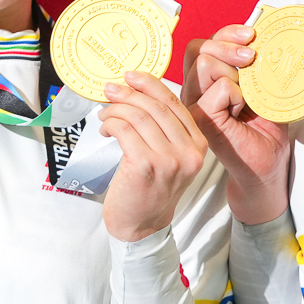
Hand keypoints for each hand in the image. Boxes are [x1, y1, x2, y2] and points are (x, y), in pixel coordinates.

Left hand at [99, 71, 209, 243]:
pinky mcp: (146, 166)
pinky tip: (105, 128)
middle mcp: (189, 152)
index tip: (132, 77)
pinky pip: (125, 130)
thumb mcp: (170, 159)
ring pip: (139, 116)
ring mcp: (169, 160)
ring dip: (116, 110)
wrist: (142, 227)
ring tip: (105, 114)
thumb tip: (137, 95)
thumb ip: (165, 131)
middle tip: (111, 90)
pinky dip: (111, 123)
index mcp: (198, 145)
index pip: (175, 104)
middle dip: (129, 93)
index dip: (151, 85)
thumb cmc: (150, 191)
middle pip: (156, 107)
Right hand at [182, 25, 292, 224]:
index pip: (202, 44)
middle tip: (251, 59)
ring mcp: (194, 106)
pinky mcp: (201, 120)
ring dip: (234, 73)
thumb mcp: (261, 89)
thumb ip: (252, 65)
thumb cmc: (264, 132)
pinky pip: (219, 88)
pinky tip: (242, 112)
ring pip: (203, 64)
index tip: (252, 36)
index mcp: (205, 82)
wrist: (267, 169)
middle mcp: (194, 92)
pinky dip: (238, 94)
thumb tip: (258, 35)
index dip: (226, 34)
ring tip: (246, 96)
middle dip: (229, 46)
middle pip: (197, 48)